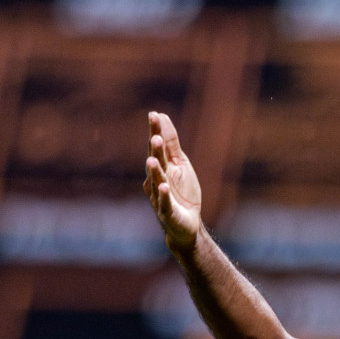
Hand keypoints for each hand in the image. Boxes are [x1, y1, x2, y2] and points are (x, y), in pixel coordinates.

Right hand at [143, 111, 202, 251]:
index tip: (154, 115)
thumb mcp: (180, 164)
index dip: (155, 132)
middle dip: (155, 151)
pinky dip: (163, 195)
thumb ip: (171, 143)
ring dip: (154, 172)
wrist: (187, 223)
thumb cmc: (182, 192)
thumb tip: (163, 117)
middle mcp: (156, 180)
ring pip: (156, 182)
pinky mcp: (167, 212)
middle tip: (156, 138)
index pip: (157, 147)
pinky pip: (164, 203)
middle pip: (155, 162)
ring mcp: (160, 197)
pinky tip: (163, 187)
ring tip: (152, 161)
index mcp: (161, 167)